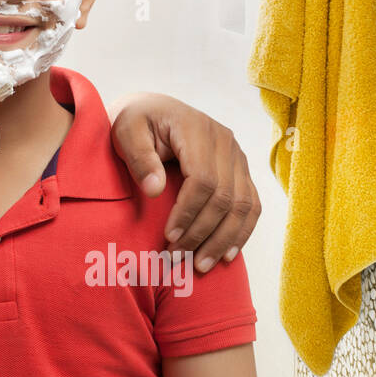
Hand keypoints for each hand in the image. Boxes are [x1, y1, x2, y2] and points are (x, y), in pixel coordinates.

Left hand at [109, 93, 259, 272]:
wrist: (150, 110)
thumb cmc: (134, 122)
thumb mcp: (125, 131)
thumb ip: (139, 157)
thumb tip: (155, 190)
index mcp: (196, 129)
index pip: (203, 179)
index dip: (188, 212)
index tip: (169, 238)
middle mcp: (225, 141)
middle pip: (225, 196)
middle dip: (203, 233)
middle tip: (178, 258)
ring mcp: (237, 155)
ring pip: (243, 204)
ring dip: (224, 239)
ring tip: (201, 266)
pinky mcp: (240, 169)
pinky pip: (250, 203)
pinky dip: (241, 231)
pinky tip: (226, 254)